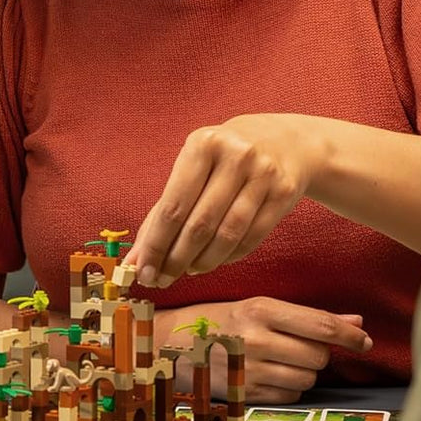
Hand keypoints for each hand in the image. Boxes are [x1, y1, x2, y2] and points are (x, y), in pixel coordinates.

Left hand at [128, 115, 328, 287]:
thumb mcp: (192, 169)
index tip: (142, 271)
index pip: (173, 206)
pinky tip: (214, 261)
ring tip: (188, 270)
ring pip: (227, 235)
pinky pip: (252, 238)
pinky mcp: (285, 193)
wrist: (285, 141)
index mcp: (203, 144)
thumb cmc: (223, 159)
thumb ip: (162, 212)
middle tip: (161, 280)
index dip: (156, 244)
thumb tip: (136, 259)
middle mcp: (235, 156)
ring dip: (203, 262)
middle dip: (176, 259)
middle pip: (199, 224)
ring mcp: (264, 174)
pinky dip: (229, 257)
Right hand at [159, 297, 372, 403]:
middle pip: (318, 356)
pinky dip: (288, 390)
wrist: (169, 344)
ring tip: (281, 361)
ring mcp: (249, 370)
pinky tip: (269, 376)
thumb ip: (309, 317)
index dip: (350, 336)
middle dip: (317, 353)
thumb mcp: (259, 308)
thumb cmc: (220, 320)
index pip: (321, 326)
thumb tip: (358, 322)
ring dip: (304, 373)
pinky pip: (290, 397)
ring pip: (306, 380)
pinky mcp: (245, 394)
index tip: (364, 340)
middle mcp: (255, 339)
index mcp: (260, 309)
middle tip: (297, 346)